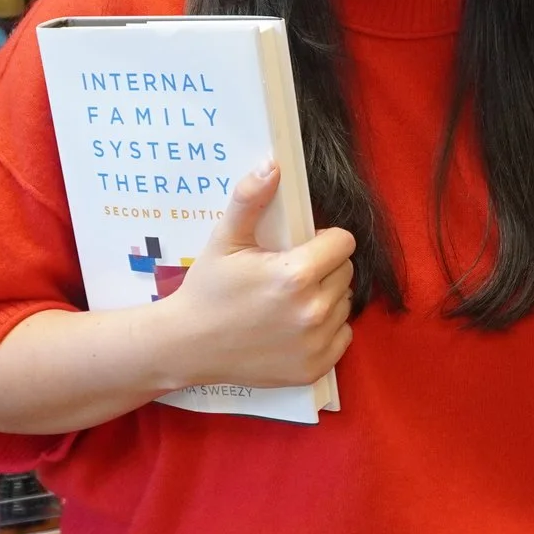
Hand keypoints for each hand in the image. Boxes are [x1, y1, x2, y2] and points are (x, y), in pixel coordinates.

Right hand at [153, 162, 354, 390]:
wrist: (187, 346)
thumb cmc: (207, 289)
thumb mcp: (224, 239)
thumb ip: (250, 199)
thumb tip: (272, 165)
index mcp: (296, 274)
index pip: (343, 243)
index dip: (323, 241)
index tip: (300, 248)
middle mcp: (313, 311)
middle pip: (346, 272)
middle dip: (324, 267)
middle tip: (290, 274)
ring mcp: (315, 344)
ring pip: (345, 304)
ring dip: (327, 297)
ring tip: (290, 300)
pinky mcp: (315, 368)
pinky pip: (342, 336)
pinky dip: (326, 330)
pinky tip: (295, 326)